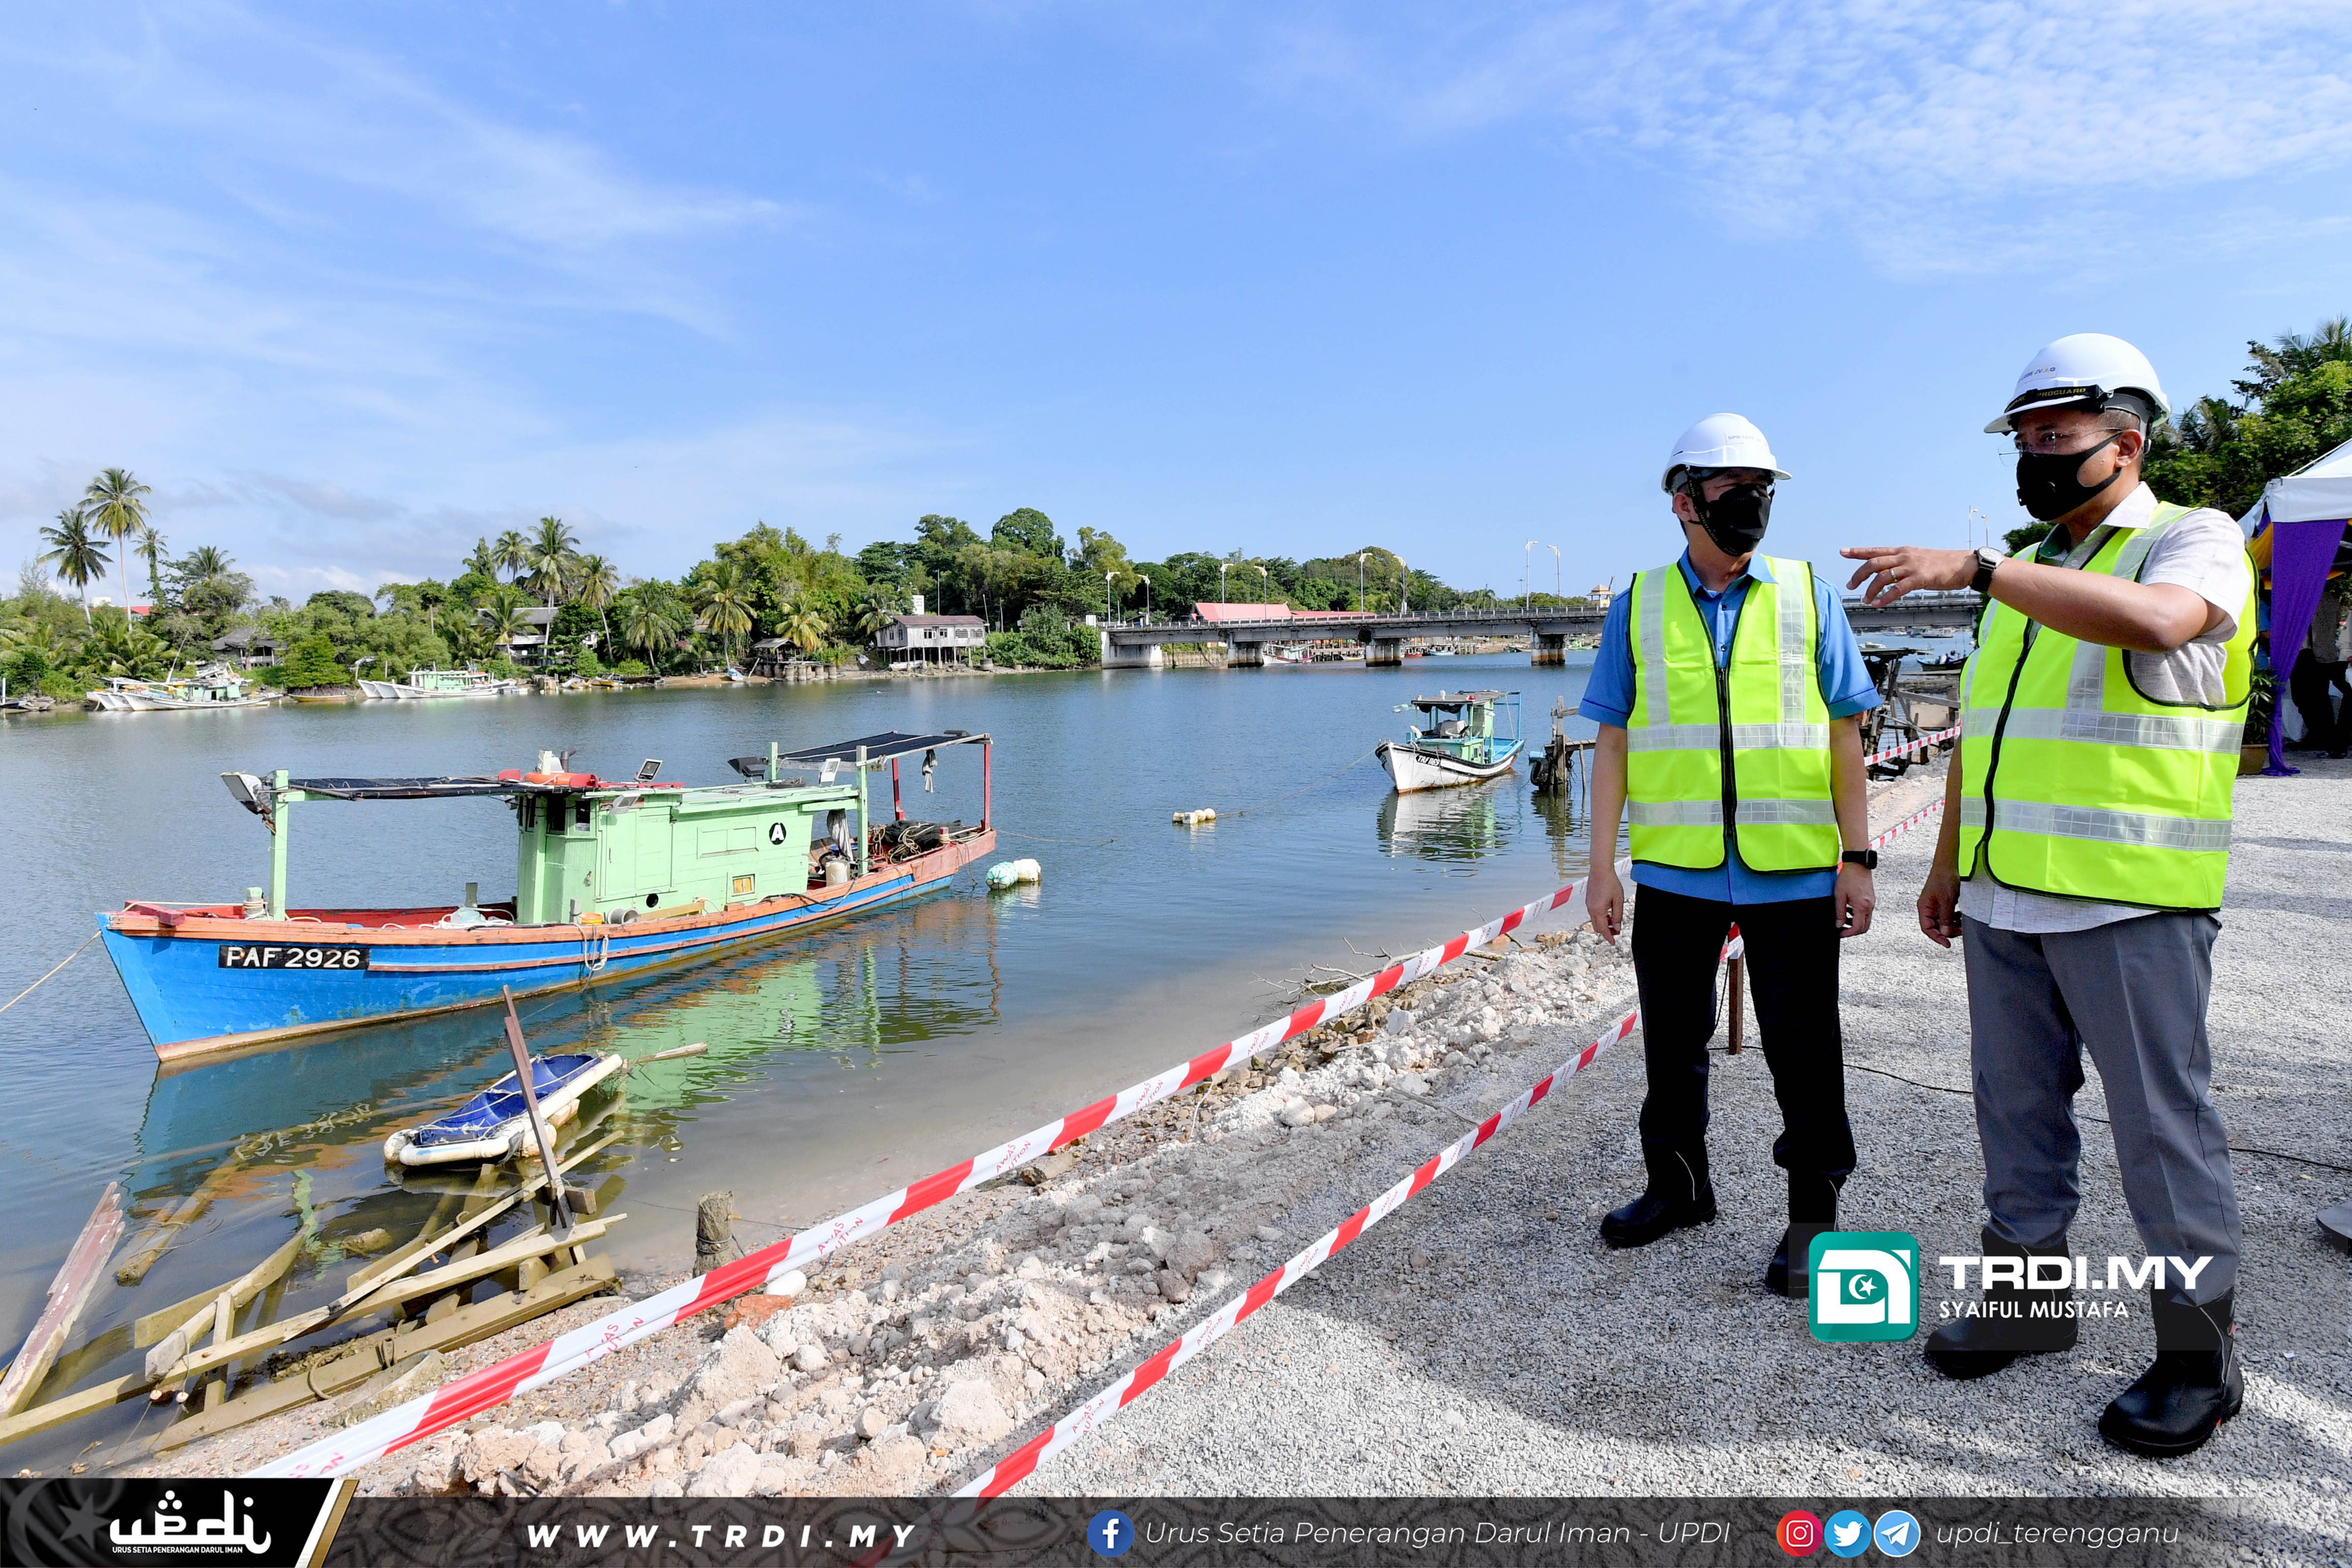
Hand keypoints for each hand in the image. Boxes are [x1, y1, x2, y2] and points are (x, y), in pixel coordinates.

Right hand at [1586, 862, 1624, 943]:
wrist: (1600, 870)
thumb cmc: (1610, 882)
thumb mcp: (1618, 900)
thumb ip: (1617, 915)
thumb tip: (1617, 927)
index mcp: (1598, 910)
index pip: (1603, 929)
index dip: (1608, 937)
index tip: (1613, 943)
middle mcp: (1591, 909)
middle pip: (1597, 927)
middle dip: (1606, 931)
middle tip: (1616, 932)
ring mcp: (1588, 905)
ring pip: (1595, 920)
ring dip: (1604, 924)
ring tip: (1614, 921)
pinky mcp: (1589, 901)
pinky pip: (1594, 913)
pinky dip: (1601, 917)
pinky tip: (1609, 913)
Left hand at [1834, 863, 1874, 938]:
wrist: (1858, 865)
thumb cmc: (1848, 878)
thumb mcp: (1839, 896)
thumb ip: (1839, 912)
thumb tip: (1838, 925)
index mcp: (1862, 906)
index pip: (1858, 928)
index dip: (1848, 933)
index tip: (1840, 933)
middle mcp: (1869, 906)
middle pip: (1864, 927)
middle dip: (1853, 931)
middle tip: (1842, 929)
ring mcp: (1871, 903)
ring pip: (1866, 920)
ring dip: (1855, 923)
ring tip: (1844, 919)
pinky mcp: (1870, 899)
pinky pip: (1866, 912)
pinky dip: (1858, 915)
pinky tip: (1849, 910)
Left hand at [1841, 545, 1977, 606]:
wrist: (1964, 564)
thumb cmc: (1941, 564)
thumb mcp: (1918, 559)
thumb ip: (1902, 564)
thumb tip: (1888, 573)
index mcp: (1903, 551)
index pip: (1876, 550)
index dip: (1858, 551)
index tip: (1842, 551)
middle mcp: (1905, 556)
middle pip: (1874, 563)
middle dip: (1859, 574)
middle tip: (1850, 586)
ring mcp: (1912, 566)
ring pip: (1883, 576)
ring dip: (1871, 589)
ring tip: (1865, 600)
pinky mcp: (1921, 578)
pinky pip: (1898, 588)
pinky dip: (1886, 597)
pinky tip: (1879, 604)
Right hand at [1917, 861, 1961, 948]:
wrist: (1947, 866)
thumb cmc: (1943, 879)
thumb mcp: (1947, 901)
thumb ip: (1946, 918)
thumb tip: (1946, 933)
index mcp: (1924, 908)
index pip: (1927, 928)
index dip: (1937, 937)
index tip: (1947, 943)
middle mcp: (1927, 908)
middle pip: (1935, 927)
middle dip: (1947, 931)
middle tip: (1960, 932)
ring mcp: (1934, 906)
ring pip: (1942, 922)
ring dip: (1952, 925)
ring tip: (1962, 924)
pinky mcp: (1941, 903)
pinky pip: (1946, 916)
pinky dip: (1953, 919)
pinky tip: (1960, 916)